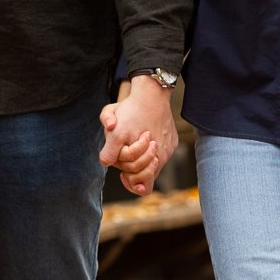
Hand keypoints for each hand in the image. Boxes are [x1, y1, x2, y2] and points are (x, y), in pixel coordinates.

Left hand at [99, 75, 178, 196]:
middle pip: (148, 174)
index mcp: (153, 158)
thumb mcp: (115, 132)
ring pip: (154, 162)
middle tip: (125, 156)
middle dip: (134, 168)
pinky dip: (150, 147)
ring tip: (134, 143)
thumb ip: (109, 153)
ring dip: (142, 156)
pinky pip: (161, 150)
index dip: (131, 183)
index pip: (144, 187)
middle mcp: (164, 156)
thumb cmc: (132, 111)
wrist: (151, 92)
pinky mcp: (172, 139)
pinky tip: (143, 135)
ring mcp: (170, 147)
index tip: (122, 175)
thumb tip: (106, 163)